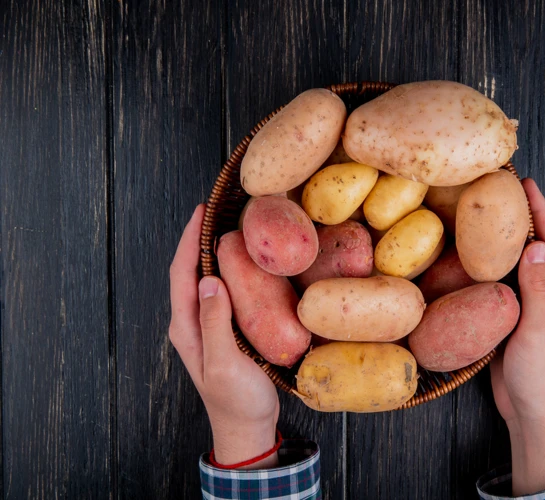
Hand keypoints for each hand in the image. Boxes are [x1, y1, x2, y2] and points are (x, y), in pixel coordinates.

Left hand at [169, 204, 279, 467]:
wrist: (247, 428)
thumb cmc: (236, 401)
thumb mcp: (225, 363)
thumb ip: (215, 323)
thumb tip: (209, 280)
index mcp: (186, 327)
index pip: (182, 273)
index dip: (189, 240)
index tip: (202, 211)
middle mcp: (191, 322)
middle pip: (190, 270)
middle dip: (199, 238)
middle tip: (220, 210)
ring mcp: (207, 326)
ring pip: (205, 279)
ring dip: (214, 251)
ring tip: (232, 227)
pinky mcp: (224, 330)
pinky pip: (223, 292)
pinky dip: (230, 270)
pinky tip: (247, 263)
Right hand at [490, 179, 544, 494]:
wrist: (533, 413)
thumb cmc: (543, 376)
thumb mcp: (540, 329)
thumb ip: (537, 287)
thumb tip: (536, 244)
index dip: (540, 210)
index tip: (524, 182)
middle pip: (538, 245)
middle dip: (523, 216)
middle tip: (500, 190)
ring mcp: (533, 303)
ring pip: (518, 261)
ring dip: (505, 238)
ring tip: (484, 214)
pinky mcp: (515, 315)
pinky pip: (503, 282)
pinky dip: (491, 264)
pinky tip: (473, 254)